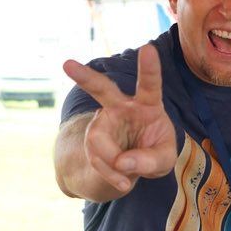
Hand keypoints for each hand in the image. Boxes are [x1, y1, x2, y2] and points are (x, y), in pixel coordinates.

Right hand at [63, 45, 176, 194]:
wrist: (133, 164)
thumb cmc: (155, 152)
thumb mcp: (163, 160)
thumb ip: (149, 161)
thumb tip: (122, 162)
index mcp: (147, 105)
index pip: (149, 85)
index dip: (149, 69)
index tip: (148, 49)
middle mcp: (121, 107)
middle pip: (103, 89)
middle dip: (85, 77)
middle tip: (66, 64)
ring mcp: (103, 123)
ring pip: (98, 141)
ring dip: (113, 164)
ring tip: (127, 178)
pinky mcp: (92, 139)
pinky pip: (96, 158)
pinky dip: (110, 174)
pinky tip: (122, 181)